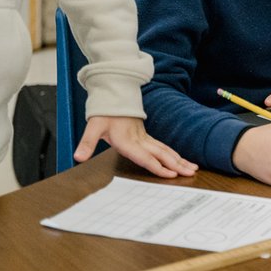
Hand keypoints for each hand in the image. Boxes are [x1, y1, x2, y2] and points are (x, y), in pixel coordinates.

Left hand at [77, 115, 197, 177]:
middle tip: (191, 173)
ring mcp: (145, 138)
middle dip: (177, 164)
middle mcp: (140, 140)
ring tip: (193, 168)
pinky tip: (183, 160)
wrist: (114, 96)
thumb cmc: (105, 113)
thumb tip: (78, 157)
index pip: (146, 157)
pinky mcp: (146, 137)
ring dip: (180, 160)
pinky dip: (174, 154)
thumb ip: (87, 143)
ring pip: (165, 151)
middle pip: (161, 154)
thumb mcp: (93, 126)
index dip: (158, 166)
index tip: (171, 174)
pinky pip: (163, 147)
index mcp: (128, 140)